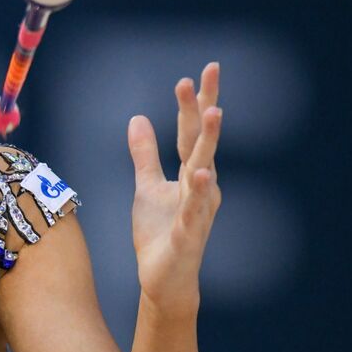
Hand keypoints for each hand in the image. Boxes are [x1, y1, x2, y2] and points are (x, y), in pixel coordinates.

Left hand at [126, 62, 222, 316]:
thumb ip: (144, 154)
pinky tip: (202, 174)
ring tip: (213, 112)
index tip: (197, 73)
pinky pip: (194, 209)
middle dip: (204, 107)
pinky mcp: (190, 233)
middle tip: (209, 73)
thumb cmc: (160, 232)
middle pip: (201, 140)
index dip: (193, 103)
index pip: (191, 132)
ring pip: (204, 169)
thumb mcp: (145, 187)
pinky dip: (198, 192)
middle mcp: (201, 186)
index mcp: (190, 173)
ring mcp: (198, 208)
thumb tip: (138, 118)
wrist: (164, 278)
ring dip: (208, 142)